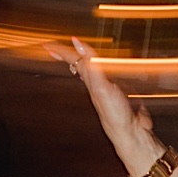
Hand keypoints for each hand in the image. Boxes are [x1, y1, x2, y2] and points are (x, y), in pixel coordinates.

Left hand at [45, 37, 157, 165]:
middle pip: (79, 64)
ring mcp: (106, 87)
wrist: (130, 133)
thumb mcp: (100, 86)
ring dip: (84, 60)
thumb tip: (76, 44)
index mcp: (90, 80)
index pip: (72, 60)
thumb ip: (91, 65)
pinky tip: (103, 71)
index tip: (47, 44)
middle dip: (67, 55)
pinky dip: (103, 70)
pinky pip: (107, 76)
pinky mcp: (119, 91)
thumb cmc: (115, 114)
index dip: (60, 51)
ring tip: (76, 54)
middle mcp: (95, 82)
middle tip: (54, 48)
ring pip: (92, 69)